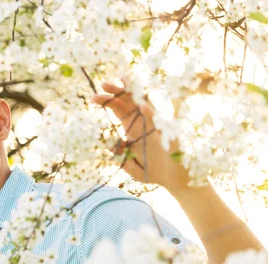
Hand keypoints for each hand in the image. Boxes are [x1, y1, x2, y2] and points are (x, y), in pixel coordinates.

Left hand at [92, 79, 191, 193]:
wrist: (173, 179)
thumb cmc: (153, 171)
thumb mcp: (131, 166)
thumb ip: (120, 157)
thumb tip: (112, 146)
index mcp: (132, 128)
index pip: (119, 110)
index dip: (107, 102)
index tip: (94, 96)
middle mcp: (143, 123)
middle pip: (128, 102)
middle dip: (116, 92)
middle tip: (103, 84)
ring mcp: (155, 125)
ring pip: (143, 104)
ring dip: (133, 93)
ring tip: (122, 79)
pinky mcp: (166, 132)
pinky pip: (158, 121)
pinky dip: (150, 113)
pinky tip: (141, 105)